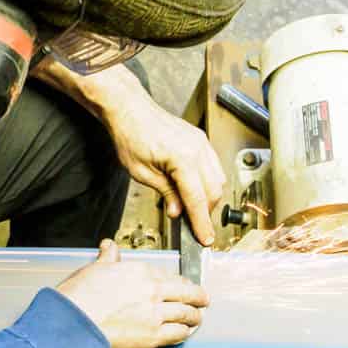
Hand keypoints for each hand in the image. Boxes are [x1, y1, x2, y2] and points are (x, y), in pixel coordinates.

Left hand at [31, 61, 225, 245]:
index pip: (198, 199)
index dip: (202, 222)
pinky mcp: (200, 141)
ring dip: (209, 198)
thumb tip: (179, 212)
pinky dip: (208, 183)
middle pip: (214, 190)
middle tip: (196, 228)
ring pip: (218, 179)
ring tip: (193, 210)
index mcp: (183, 158)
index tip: (205, 239)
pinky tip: (195, 191)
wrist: (129, 109)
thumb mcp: (142, 173)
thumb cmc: (130, 134)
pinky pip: (213, 167)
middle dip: (207, 212)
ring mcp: (202, 143)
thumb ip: (165, 193)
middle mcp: (198, 149)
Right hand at [57, 240, 208, 347]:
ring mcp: (155, 314)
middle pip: (185, 292)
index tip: (181, 284)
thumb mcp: (94, 269)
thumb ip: (108, 258)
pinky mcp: (153, 336)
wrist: (73, 323)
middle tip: (202, 298)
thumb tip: (110, 247)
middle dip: (197, 296)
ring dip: (195, 315)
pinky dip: (184, 332)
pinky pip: (177, 333)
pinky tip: (186, 331)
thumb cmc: (79, 297)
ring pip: (186, 313)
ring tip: (198, 317)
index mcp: (140, 272)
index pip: (169, 275)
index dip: (178, 281)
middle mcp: (152, 290)